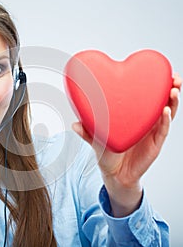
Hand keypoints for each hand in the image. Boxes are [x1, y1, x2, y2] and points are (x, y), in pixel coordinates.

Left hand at [73, 73, 180, 216]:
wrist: (115, 174)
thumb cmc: (107, 153)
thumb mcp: (96, 139)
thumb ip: (87, 131)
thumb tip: (74, 124)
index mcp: (133, 116)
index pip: (146, 97)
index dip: (154, 84)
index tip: (157, 71)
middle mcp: (145, 121)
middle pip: (162, 101)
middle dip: (170, 88)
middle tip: (174, 77)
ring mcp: (151, 132)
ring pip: (167, 113)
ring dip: (172, 101)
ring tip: (173, 90)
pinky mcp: (155, 143)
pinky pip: (163, 130)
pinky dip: (165, 120)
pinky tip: (165, 111)